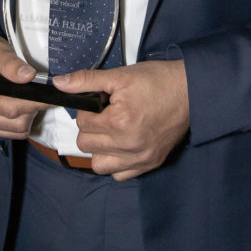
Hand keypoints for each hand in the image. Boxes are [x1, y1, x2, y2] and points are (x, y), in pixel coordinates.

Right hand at [0, 32, 47, 138]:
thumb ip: (12, 64)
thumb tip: (28, 76)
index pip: (11, 108)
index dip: (34, 103)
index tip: (51, 97)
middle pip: (15, 123)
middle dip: (33, 109)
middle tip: (41, 94)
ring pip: (15, 131)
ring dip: (28, 117)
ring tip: (29, 98)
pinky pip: (10, 134)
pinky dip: (20, 123)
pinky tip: (20, 106)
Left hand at [53, 60, 188, 180]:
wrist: (191, 91)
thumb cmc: (157, 81)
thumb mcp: (120, 75)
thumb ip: (87, 80)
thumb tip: (59, 83)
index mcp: (119, 122)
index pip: (83, 122)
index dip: (88, 109)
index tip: (102, 101)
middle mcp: (128, 146)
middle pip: (86, 145)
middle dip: (91, 127)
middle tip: (106, 114)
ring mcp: (140, 158)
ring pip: (99, 165)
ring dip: (100, 149)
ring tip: (112, 130)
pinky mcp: (150, 164)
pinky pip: (120, 175)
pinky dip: (116, 162)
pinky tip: (123, 144)